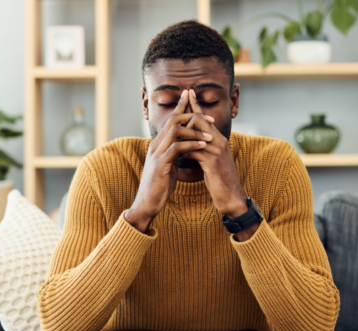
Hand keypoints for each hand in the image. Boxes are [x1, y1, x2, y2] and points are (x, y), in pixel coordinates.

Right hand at [125, 90, 214, 232]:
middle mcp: (156, 145)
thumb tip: (184, 147)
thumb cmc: (159, 186)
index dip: (182, 108)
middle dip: (192, 115)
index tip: (195, 100)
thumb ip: (173, 154)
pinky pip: (176, 148)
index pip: (170, 120)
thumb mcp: (167, 165)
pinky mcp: (160, 164)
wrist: (147, 203)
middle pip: (172, 120)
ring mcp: (157, 154)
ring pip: (175, 131)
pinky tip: (202, 146)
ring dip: (194, 131)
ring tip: (210, 135)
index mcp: (158, 144)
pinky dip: (191, 145)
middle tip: (210, 117)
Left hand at [181, 89, 248, 219]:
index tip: (188, 93)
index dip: (196, 105)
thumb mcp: (212, 162)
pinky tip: (177, 153)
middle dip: (186, 115)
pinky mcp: (213, 162)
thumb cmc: (220, 180)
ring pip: (196, 133)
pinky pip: (194, 150)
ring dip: (182, 133)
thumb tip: (189, 144)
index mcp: (219, 140)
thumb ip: (203, 150)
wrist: (232, 197)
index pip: (206, 117)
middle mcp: (220, 142)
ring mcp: (217, 151)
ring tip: (171, 133)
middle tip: (177, 112)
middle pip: (200, 119)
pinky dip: (184, 150)